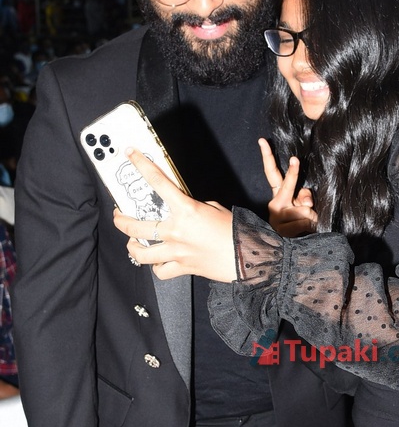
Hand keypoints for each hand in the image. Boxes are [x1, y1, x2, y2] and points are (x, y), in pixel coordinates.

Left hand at [112, 148, 236, 281]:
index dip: (141, 165)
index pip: (157, 182)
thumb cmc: (238, 231)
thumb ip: (194, 207)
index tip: (130, 155)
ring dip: (132, 246)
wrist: (250, 258)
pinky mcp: (182, 268)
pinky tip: (158, 261)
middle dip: (120, 220)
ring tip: (132, 242)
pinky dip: (157, 267)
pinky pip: (160, 271)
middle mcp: (176, 231)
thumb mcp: (215, 209)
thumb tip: (182, 209)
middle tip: (119, 215)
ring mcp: (177, 252)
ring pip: (140, 253)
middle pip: (134, 226)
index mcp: (186, 210)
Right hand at [259, 138, 317, 236]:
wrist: (293, 251)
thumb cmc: (300, 224)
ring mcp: (278, 217)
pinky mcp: (284, 230)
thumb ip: (304, 197)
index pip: (272, 173)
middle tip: (295, 159)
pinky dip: (310, 224)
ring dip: (310, 215)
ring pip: (303, 207)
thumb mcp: (304, 206)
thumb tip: (306, 201)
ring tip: (307, 224)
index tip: (263, 140)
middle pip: (285, 185)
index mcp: (278, 196)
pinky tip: (305, 231)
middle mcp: (275, 205)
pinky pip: (304, 221)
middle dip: (292, 173)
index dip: (267, 156)